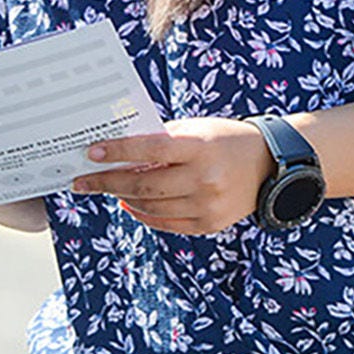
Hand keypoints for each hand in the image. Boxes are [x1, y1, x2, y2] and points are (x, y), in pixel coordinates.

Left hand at [71, 119, 273, 234]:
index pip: (149, 150)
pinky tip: (130, 204)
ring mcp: (207, 205)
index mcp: (199, 148)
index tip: (91, 152)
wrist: (269, 164)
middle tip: (83, 181)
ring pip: (151, 207)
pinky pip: (167, 223)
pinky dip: (144, 214)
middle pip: (143, 186)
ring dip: (123, 198)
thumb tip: (118, 150)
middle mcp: (204, 179)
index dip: (117, 152)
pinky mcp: (209, 224)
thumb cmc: (225, 140)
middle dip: (107, 183)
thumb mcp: (195, 129)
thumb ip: (160, 140)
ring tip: (107, 188)